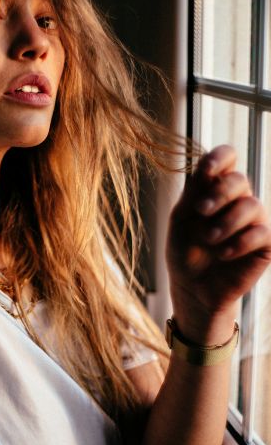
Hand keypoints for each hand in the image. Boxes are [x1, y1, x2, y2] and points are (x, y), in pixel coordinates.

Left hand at [166, 145, 270, 342]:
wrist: (192, 287)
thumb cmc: (184, 250)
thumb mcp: (181, 218)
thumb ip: (194, 192)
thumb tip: (205, 165)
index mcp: (215, 188)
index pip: (227, 157)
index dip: (220, 158)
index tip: (206, 171)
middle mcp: (237, 200)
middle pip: (240, 179)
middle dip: (220, 193)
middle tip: (200, 211)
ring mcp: (254, 221)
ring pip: (252, 205)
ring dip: (227, 222)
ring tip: (208, 240)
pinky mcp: (265, 244)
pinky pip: (263, 232)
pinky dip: (240, 242)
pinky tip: (224, 254)